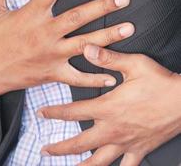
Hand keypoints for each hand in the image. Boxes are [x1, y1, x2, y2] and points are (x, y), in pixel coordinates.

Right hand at [0, 0, 132, 101]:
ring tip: (128, 29)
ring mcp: (51, 55)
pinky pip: (77, 77)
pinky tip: (110, 77)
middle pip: (78, 17)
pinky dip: (94, 78)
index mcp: (31, 15)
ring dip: (107, 37)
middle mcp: (45, 34)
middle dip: (102, 6)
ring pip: (84, 45)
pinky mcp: (53, 73)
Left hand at [38, 45, 180, 165]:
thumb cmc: (160, 83)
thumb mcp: (134, 65)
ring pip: (99, 161)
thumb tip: (87, 48)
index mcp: (107, 108)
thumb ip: (108, 58)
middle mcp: (113, 129)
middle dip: (59, 147)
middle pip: (79, 143)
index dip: (54, 112)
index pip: (72, 112)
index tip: (41, 113)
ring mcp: (126, 142)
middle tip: (45, 150)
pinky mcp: (140, 149)